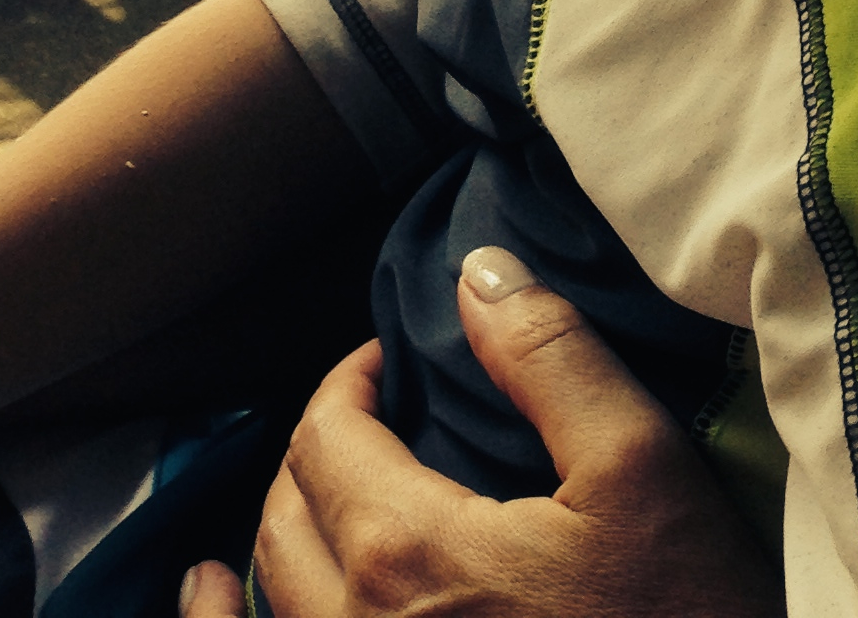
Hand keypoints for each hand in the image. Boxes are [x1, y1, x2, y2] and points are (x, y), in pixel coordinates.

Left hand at [181, 248, 779, 617]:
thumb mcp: (638, 469)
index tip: (386, 360)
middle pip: (283, 518)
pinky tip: (219, 606)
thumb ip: (550, 359)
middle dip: (315, 451)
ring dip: (270, 538)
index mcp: (404, 553)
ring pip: (267, 605)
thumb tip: (477, 273)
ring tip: (287, 505)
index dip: (349, 381)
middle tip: (366, 420)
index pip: (326, 437)